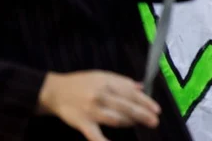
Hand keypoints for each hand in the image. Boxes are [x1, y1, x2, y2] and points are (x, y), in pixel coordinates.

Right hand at [38, 71, 160, 140]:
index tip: (157, 110)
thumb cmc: (82, 83)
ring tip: (136, 124)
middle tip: (154, 122)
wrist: (55, 91)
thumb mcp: (102, 76)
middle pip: (126, 107)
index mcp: (108, 83)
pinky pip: (94, 135)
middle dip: (143, 115)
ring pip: (116, 119)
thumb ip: (122, 82)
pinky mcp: (82, 123)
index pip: (131, 94)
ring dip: (129, 123)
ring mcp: (91, 111)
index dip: (146, 102)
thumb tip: (141, 87)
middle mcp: (101, 96)